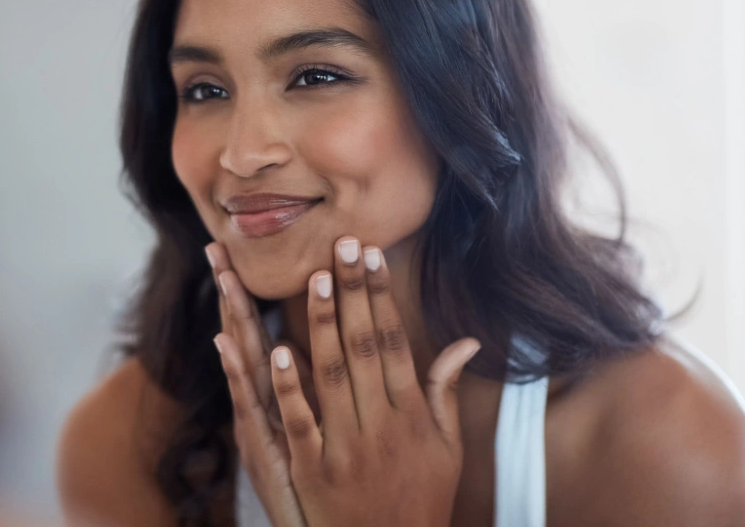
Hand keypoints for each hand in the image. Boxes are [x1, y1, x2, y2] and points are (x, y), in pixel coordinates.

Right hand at [208, 242, 312, 526]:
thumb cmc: (319, 487)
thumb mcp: (315, 434)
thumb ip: (314, 390)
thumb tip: (302, 350)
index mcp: (276, 397)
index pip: (262, 333)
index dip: (248, 295)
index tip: (233, 255)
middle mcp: (261, 406)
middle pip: (245, 338)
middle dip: (232, 293)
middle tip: (216, 248)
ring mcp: (259, 425)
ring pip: (245, 363)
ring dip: (235, 319)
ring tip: (223, 279)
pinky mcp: (263, 449)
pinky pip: (254, 405)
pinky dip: (245, 375)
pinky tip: (230, 344)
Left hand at [215, 237, 480, 526]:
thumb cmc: (421, 499)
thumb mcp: (447, 450)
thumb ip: (445, 393)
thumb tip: (465, 343)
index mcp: (413, 416)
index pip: (394, 343)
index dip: (382, 297)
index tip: (371, 256)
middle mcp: (383, 427)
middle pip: (365, 348)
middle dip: (354, 294)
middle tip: (342, 245)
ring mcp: (348, 449)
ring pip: (333, 377)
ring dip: (324, 326)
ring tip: (316, 279)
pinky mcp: (314, 472)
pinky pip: (300, 423)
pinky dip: (290, 387)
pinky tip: (278, 350)